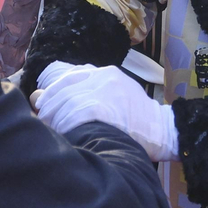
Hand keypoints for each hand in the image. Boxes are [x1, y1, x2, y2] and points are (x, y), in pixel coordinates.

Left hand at [31, 61, 178, 161]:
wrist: (164, 130)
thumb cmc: (139, 121)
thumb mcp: (118, 97)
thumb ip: (91, 93)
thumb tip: (50, 97)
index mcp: (107, 73)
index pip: (70, 76)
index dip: (53, 91)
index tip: (44, 104)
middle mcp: (104, 77)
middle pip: (65, 89)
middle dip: (50, 105)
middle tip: (43, 120)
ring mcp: (104, 91)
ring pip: (67, 101)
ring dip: (54, 118)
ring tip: (50, 130)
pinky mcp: (103, 107)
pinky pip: (74, 114)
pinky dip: (65, 125)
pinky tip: (62, 134)